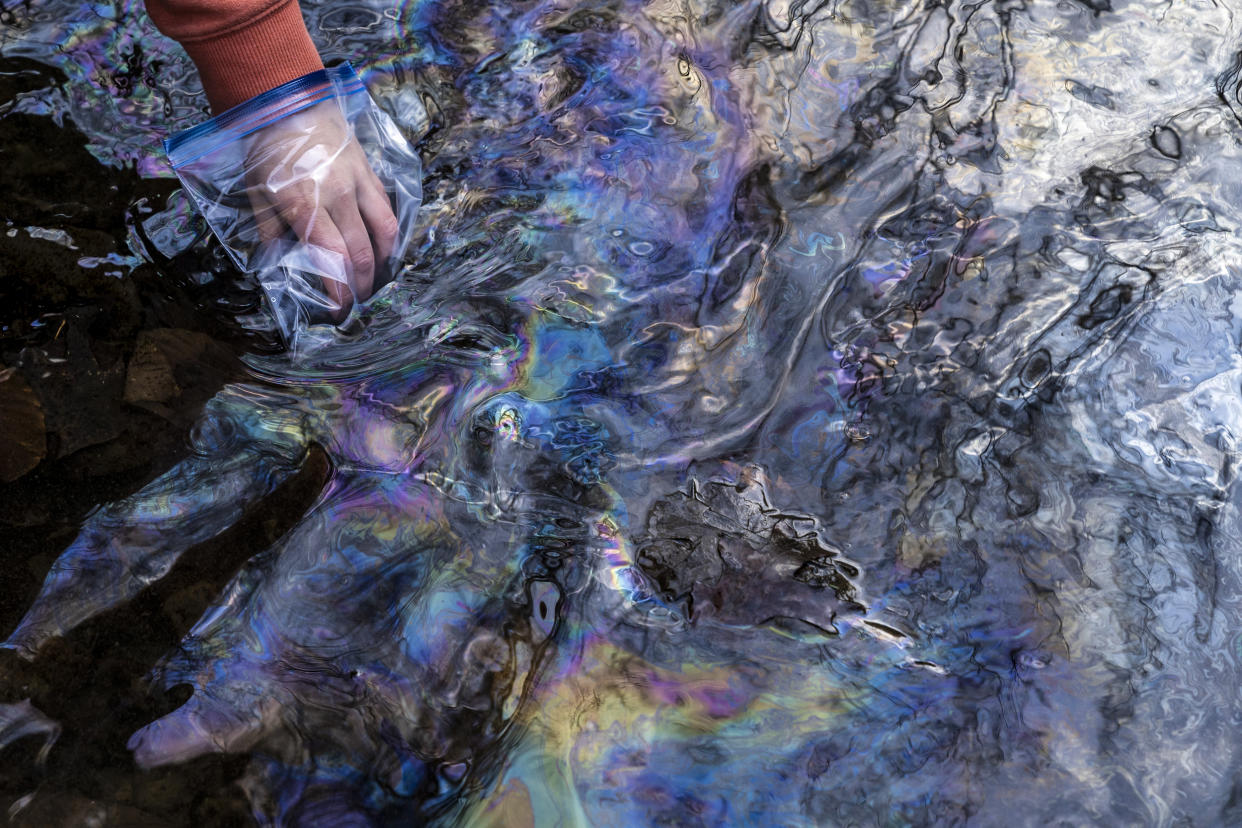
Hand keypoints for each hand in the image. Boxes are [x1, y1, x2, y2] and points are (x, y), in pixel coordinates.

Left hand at [245, 101, 398, 317]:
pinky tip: (385, 248)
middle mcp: (338, 197)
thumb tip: (282, 265)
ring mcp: (358, 183)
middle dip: (361, 286)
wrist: (287, 101)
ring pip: (385, 233)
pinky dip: (389, 235)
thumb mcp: (256, 193)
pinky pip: (387, 210)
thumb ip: (271, 233)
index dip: (339, 292)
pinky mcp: (370, 173)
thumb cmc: (266, 149)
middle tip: (357, 303)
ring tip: (376, 280)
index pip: (332, 260)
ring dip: (383, 263)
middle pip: (361, 254)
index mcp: (305, 206)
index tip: (339, 311)